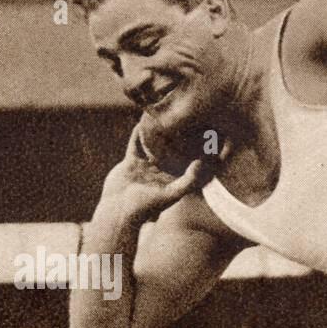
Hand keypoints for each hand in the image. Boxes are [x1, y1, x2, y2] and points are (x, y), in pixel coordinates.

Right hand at [98, 125, 224, 224]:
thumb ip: (189, 179)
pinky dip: (138, 133)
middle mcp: (162, 173)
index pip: (190, 161)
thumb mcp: (172, 193)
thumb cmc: (147, 207)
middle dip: (180, 136)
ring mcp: (146, 168)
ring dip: (158, 132)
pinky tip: (143, 120)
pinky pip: (136, 144)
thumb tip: (202, 162)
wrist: (118, 211)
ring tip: (165, 115)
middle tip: (188, 118)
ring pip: (154, 145)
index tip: (208, 134)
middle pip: (174, 150)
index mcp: (175, 180)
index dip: (199, 149)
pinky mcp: (131, 163)